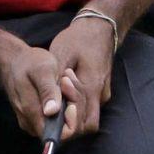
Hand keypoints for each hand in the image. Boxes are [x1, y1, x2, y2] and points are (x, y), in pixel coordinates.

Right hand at [0, 41, 77, 139]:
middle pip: (65, 129)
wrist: (14, 61)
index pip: (59, 134)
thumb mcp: (42, 71)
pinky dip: (66, 102)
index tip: (72, 101)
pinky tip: (64, 86)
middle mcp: (32, 124)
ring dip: (72, 102)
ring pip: (64, 123)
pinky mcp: (39, 117)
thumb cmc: (28, 63)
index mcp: (31, 114)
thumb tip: (51, 112)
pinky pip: (59, 117)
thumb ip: (47, 91)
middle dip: (74, 106)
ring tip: (67, 79)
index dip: (72, 121)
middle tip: (70, 82)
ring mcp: (34, 122)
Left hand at [47, 17, 114, 141]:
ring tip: (58, 90)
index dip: (67, 127)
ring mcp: (102, 94)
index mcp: (92, 87)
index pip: (83, 125)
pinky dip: (74, 105)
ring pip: (87, 118)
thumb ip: (55, 82)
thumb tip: (50, 108)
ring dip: (70, 112)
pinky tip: (63, 90)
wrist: (99, 27)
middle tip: (53, 99)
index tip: (54, 110)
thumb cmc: (78, 39)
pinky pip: (88, 107)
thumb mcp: (61, 54)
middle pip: (86, 126)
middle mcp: (100, 95)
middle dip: (67, 122)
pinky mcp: (100, 91)